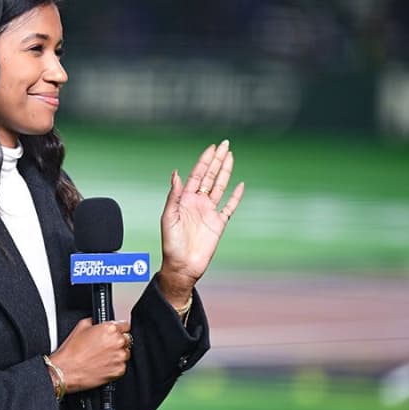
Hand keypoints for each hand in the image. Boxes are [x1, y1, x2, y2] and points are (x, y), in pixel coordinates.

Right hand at [49, 318, 131, 392]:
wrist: (67, 370)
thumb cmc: (72, 351)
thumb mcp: (81, 326)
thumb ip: (95, 322)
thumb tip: (99, 323)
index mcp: (110, 329)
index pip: (126, 325)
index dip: (119, 328)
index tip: (116, 332)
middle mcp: (117, 342)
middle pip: (127, 339)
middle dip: (118, 341)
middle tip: (106, 346)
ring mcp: (119, 357)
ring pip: (125, 353)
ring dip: (117, 354)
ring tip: (103, 356)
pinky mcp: (119, 370)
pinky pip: (122, 366)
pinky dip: (115, 365)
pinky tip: (103, 364)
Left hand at [159, 140, 244, 305]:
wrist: (182, 265)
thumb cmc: (171, 244)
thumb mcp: (168, 217)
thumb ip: (174, 196)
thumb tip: (176, 174)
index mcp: (185, 200)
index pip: (197, 175)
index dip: (204, 161)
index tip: (211, 148)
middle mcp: (198, 203)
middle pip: (210, 177)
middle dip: (217, 160)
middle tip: (224, 144)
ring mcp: (209, 212)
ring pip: (220, 187)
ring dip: (225, 172)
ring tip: (230, 157)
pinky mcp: (219, 224)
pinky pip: (229, 207)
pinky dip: (235, 196)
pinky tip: (240, 185)